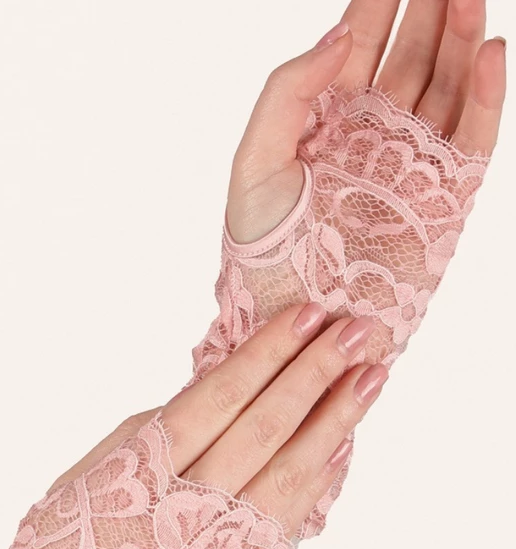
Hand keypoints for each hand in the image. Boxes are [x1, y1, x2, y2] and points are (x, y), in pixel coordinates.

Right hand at [53, 302, 384, 540]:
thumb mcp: (71, 494)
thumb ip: (131, 445)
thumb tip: (190, 404)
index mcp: (136, 474)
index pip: (216, 399)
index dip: (266, 355)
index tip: (306, 315)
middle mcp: (183, 509)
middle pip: (263, 428)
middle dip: (314, 375)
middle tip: (359, 331)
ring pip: (287, 474)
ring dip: (335, 423)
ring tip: (371, 379)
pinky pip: (286, 522)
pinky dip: (316, 482)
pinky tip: (342, 449)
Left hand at [228, 0, 505, 243]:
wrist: (297, 318)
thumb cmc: (265, 251)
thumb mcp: (255, 163)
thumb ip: (288, 92)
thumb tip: (340, 35)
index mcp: (329, 119)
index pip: (362, 43)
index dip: (380, 1)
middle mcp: (376, 134)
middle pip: (414, 54)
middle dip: (432, 8)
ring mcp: (413, 164)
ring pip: (448, 86)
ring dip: (463, 39)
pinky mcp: (444, 198)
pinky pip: (474, 139)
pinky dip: (486, 97)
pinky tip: (492, 53)